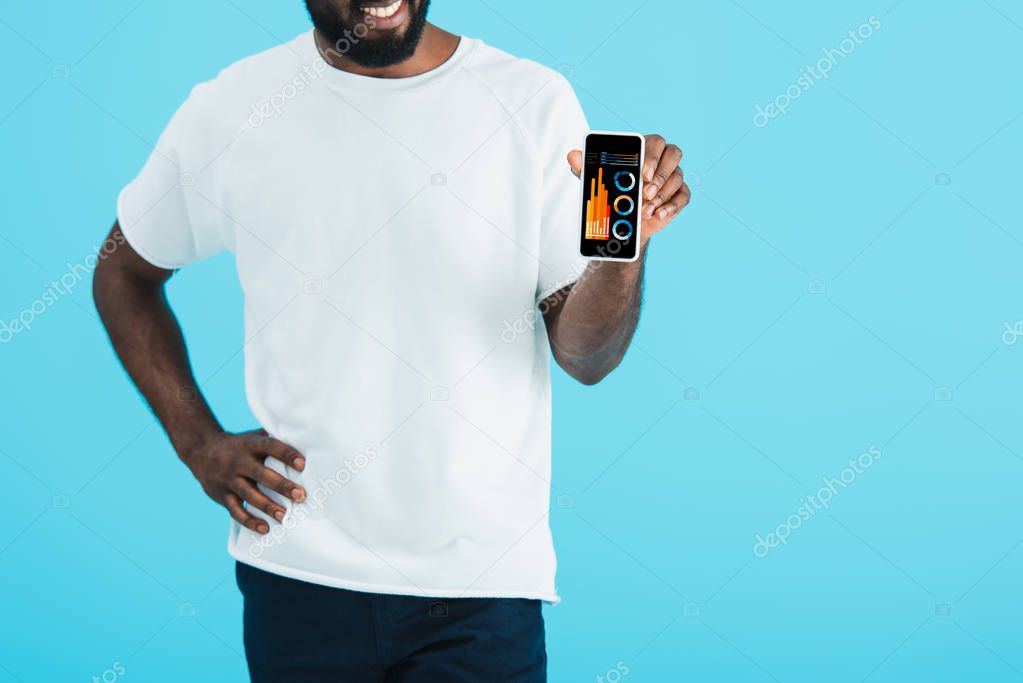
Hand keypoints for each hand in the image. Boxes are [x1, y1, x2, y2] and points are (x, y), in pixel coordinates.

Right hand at [182, 429, 306, 534]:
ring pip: (249, 495)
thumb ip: (273, 441)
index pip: (270, 447)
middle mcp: (238, 462)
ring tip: (284, 517)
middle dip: (281, 486)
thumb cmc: (239, 445)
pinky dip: (250, 521)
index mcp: (249, 445)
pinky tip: (265, 528)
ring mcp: (229, 480)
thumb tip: (305, 444)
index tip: (302, 464)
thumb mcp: (253, 437)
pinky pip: (236, 511)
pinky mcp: (222, 496)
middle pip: (261, 474)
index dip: (286, 454)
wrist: (202, 451)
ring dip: (268, 506)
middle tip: (301, 495)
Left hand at [567, 133, 689, 240]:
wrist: (624, 221)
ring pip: (677, 177)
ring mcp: (673, 177)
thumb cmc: (612, 193)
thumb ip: (586, 168)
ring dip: (661, 194)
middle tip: (645, 191)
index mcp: (646, 149)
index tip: (642, 172)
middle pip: (673, 153)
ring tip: (645, 208)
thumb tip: (572, 155)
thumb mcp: (597, 181)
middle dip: (661, 174)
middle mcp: (662, 160)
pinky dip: (671, 206)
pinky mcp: (679, 195)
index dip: (652, 155)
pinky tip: (659, 214)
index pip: (655, 142)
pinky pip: (683, 196)